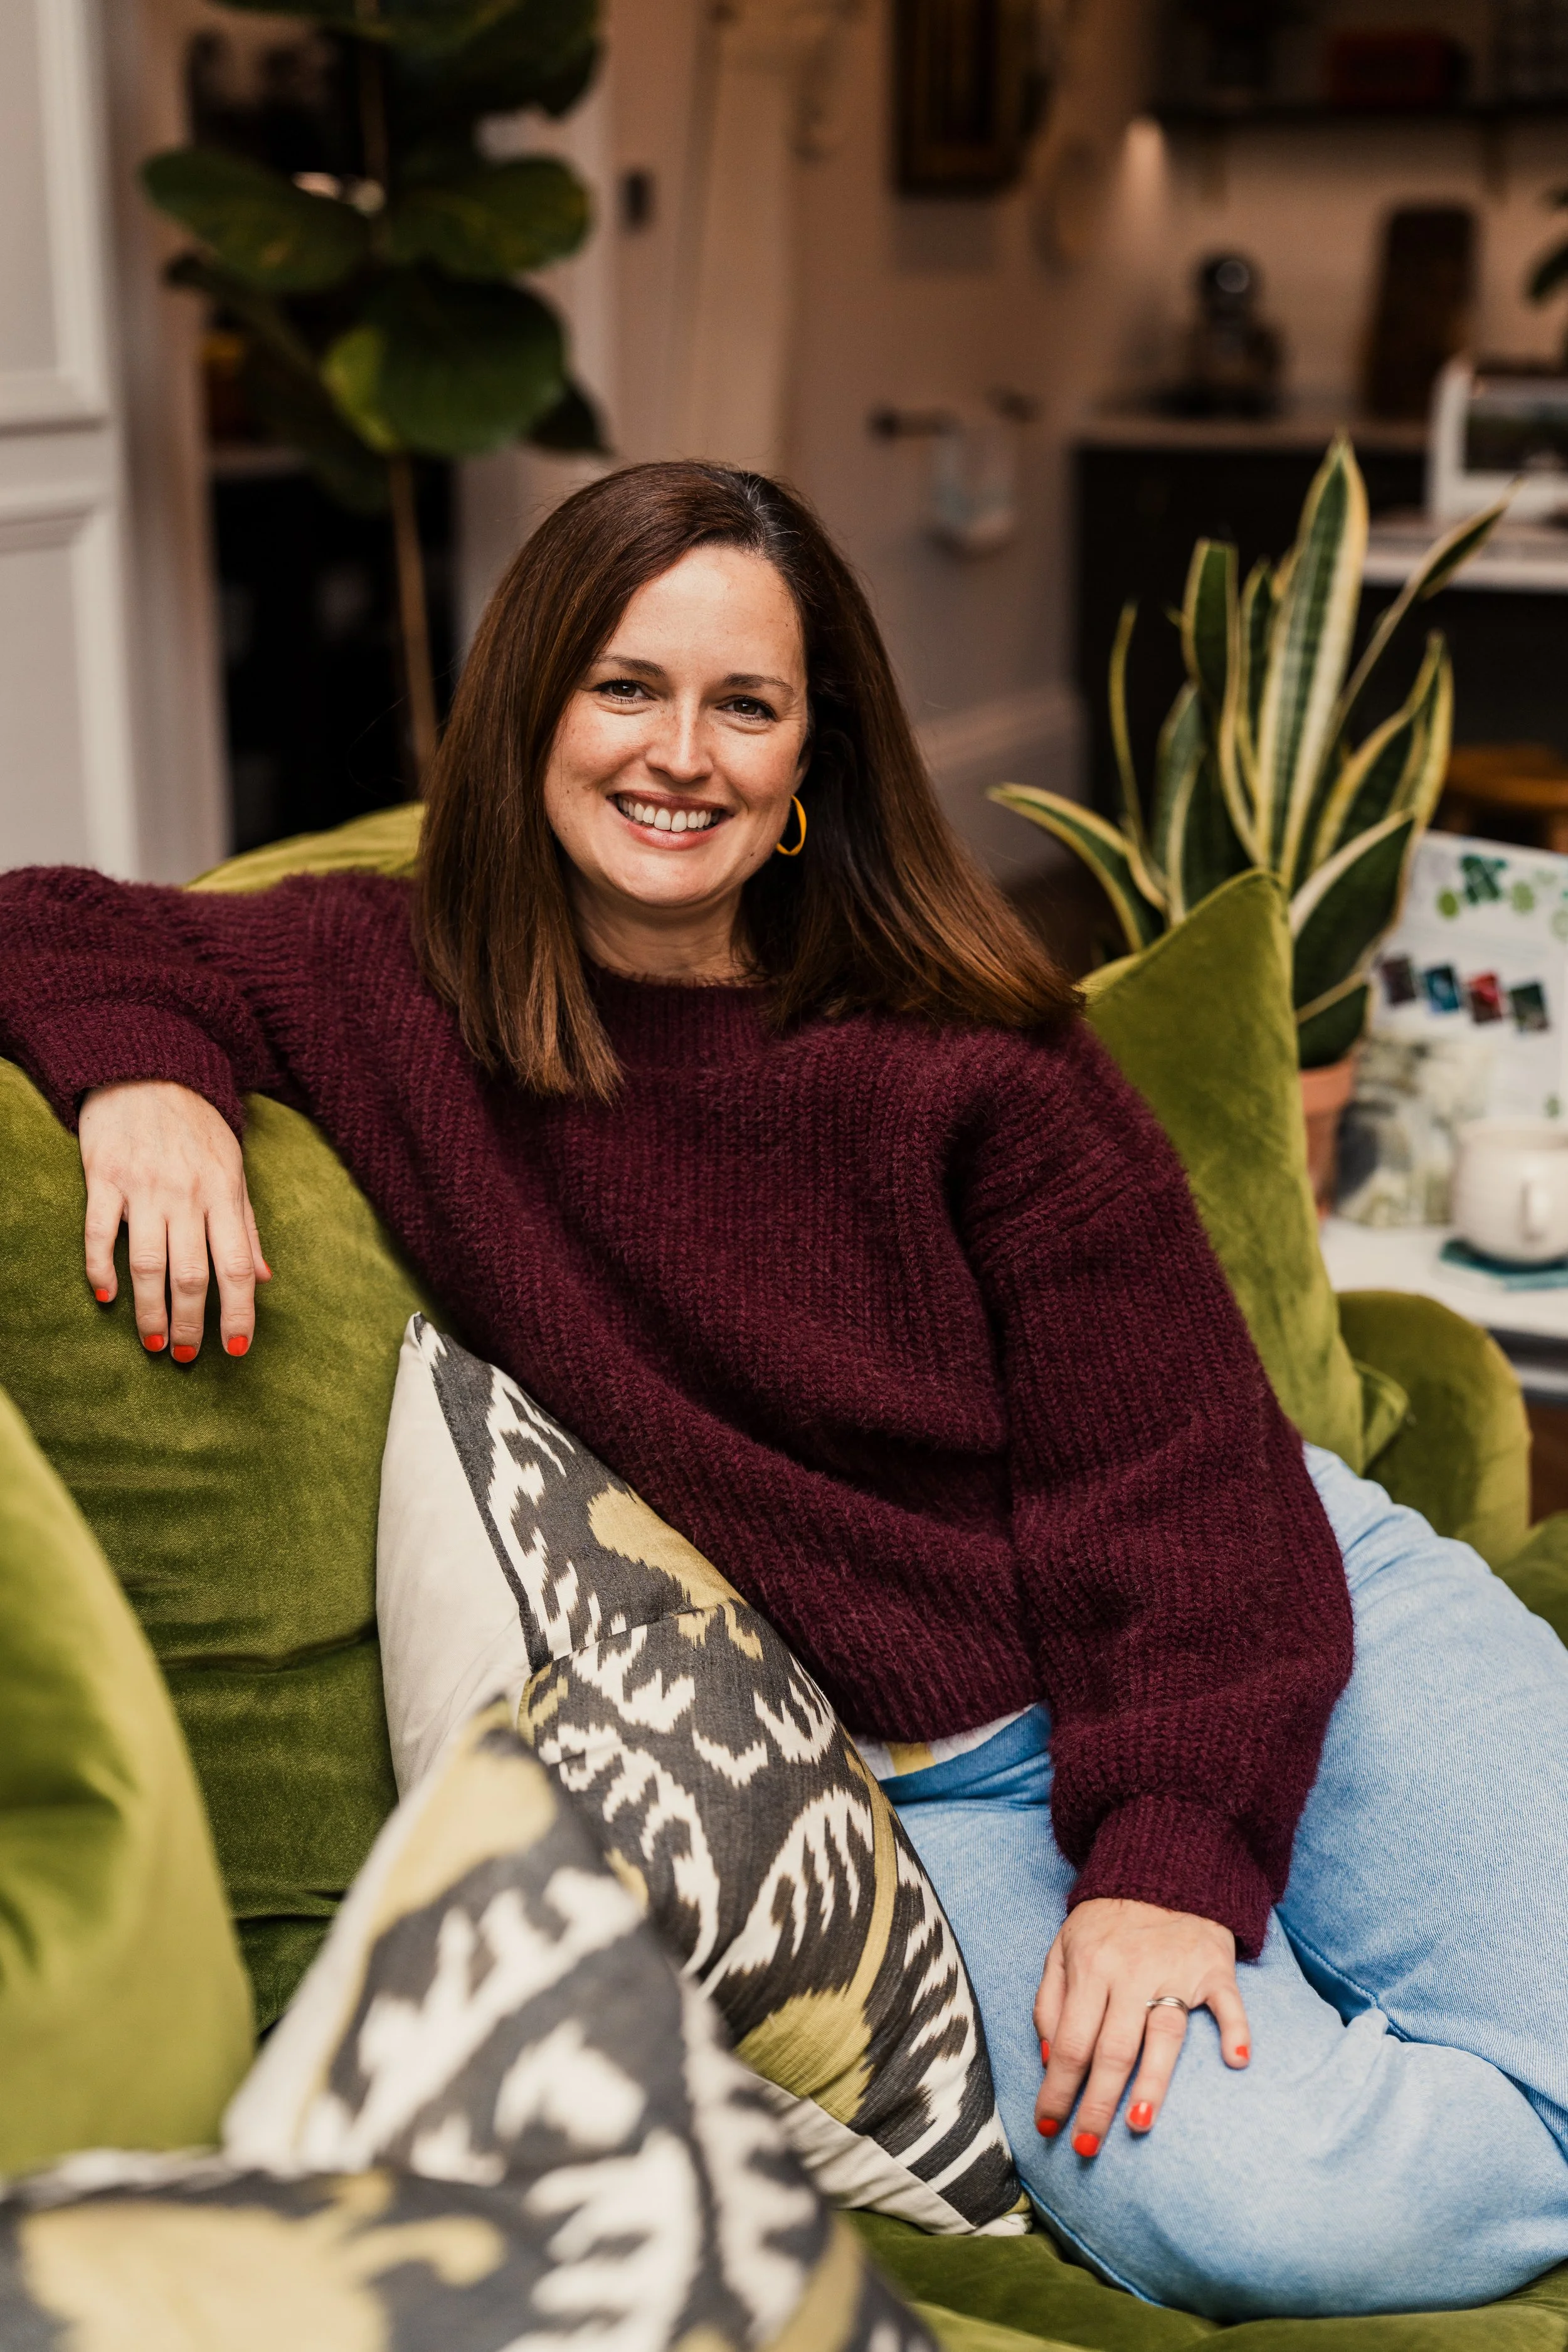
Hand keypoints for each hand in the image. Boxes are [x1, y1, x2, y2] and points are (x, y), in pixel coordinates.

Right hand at [79, 1081, 269, 1359]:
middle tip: (189, 1357)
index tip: (239, 1348)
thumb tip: (265, 1277)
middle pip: (193, 1273)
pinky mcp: (103, 1177)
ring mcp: (143, 1187)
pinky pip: (99, 1232)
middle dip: (194, 1323)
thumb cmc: (195, 1125)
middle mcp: (186, 1194)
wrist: (146, 1069)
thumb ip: (247, 1224)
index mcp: (224, 1193)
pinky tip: (107, 1296)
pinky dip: (100, 1267)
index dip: (240, 1311)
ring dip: (151, 1310)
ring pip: (148, 1263)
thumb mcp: (234, 1167)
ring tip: (156, 1342)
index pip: (238, 1266)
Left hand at [1033, 1897, 1248, 2153]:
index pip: (1070, 2041)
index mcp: (1089, 1968)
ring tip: (1141, 2122)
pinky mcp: (1215, 1966)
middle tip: (1086, 2148)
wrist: (1162, 1865)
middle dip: (1097, 2104)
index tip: (1049, 2125)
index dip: (1057, 2088)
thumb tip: (1051, 2059)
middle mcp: (1130, 1972)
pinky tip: (1236, 2059)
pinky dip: (1236, 2029)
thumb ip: (1050, 2002)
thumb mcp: (1063, 1947)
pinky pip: (1229, 2002)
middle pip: (1113, 2049)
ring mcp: (1176, 1970)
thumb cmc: (1108, 1920)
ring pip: (1164, 2032)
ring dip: (1154, 2080)